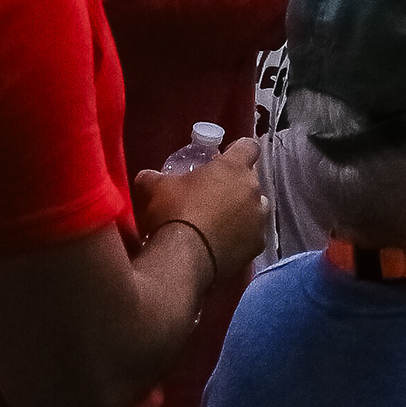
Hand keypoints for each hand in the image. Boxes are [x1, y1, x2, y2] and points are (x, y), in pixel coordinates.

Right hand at [145, 137, 267, 287]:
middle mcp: (253, 190)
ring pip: (256, 209)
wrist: (183, 260)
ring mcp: (259, 220)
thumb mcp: (155, 188)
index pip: (249, 146)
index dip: (237, 150)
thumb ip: (153, 177)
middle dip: (236, 185)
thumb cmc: (173, 213)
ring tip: (220, 222)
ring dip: (242, 212)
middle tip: (213, 194)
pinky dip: (241, 238)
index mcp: (234, 167)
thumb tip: (146, 176)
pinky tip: (223, 245)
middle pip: (251, 180)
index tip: (223, 158)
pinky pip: (252, 236)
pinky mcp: (257, 246)